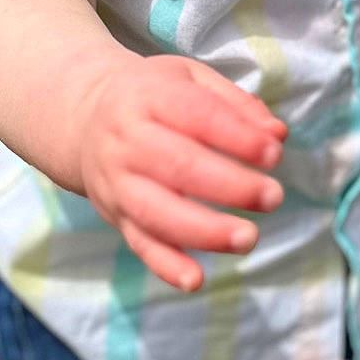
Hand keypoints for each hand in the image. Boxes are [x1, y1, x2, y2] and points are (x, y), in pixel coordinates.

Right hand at [73, 51, 286, 292]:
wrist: (83, 119)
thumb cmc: (153, 98)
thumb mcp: (190, 79)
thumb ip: (236, 104)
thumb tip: (276, 134)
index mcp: (148, 97)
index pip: (196, 115)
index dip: (237, 136)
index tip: (274, 153)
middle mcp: (127, 140)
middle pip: (178, 166)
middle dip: (230, 186)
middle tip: (273, 197)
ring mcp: (117, 182)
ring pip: (157, 212)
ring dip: (205, 230)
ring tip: (248, 238)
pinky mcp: (116, 216)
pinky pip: (140, 244)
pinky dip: (166, 266)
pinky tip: (196, 281)